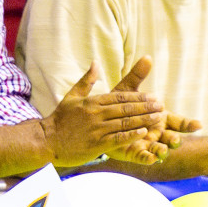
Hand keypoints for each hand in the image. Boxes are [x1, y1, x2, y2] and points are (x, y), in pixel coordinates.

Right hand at [41, 61, 166, 165]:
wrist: (46, 141)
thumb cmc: (60, 119)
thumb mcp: (71, 96)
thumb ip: (86, 80)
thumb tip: (96, 62)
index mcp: (91, 102)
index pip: (120, 97)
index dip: (138, 97)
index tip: (153, 96)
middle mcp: (95, 114)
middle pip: (126, 108)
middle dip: (146, 107)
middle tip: (161, 105)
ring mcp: (96, 129)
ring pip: (125, 122)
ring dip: (144, 120)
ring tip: (159, 118)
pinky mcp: (96, 144)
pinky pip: (118, 138)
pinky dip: (132, 135)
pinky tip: (144, 133)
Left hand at [106, 56, 201, 162]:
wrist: (102, 121)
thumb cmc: (120, 106)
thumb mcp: (128, 90)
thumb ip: (138, 76)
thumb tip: (147, 57)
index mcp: (161, 118)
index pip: (179, 122)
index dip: (189, 124)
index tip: (199, 125)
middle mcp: (158, 132)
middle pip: (172, 137)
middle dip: (174, 139)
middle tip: (175, 139)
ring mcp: (148, 144)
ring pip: (160, 149)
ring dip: (162, 150)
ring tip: (162, 151)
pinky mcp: (136, 153)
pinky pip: (144, 158)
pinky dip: (148, 158)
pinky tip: (150, 158)